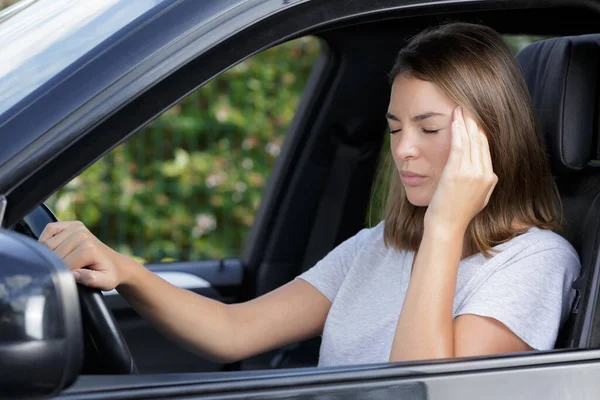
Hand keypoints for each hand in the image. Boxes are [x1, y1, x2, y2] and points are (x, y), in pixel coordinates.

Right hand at [38, 221, 126, 290]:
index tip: (72, 277)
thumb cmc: (108, 274)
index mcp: (88, 248)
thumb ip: (90, 279)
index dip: (63, 273)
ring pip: (47, 243)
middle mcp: (82, 235)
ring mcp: (76, 227)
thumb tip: (73, 273)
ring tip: (64, 260)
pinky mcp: (72, 224)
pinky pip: (49, 229)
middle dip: (56, 265)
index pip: (61, 263)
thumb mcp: (105, 282)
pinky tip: (54, 249)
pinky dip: (45, 239)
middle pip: (52, 253)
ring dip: (50, 254)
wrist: (115, 264)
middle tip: (69, 269)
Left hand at [424, 106, 497, 233]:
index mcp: (490, 179)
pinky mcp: (457, 172)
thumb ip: (484, 183)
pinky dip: (457, 131)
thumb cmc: (457, 213)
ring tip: (460, 109)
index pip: (486, 149)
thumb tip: (486, 172)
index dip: (480, 131)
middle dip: (474, 122)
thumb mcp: (479, 198)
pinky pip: (459, 145)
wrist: (447, 225)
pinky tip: (454, 120)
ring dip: (465, 122)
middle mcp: (484, 174)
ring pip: (471, 140)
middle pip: (480, 141)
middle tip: (467, 107)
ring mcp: (471, 173)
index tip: (474, 119)